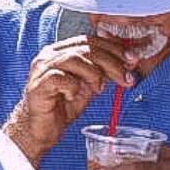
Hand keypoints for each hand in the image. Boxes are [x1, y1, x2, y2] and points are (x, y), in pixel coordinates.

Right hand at [2, 35, 137, 163]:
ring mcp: (40, 70)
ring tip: (97, 90)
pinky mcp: (37, 85)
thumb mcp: (89, 84)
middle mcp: (48, 56)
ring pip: (74, 59)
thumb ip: (103, 70)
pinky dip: (73, 88)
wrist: (41, 129)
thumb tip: (128, 62)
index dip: (113, 47)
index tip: (132, 59)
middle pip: (85, 48)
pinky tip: (72, 97)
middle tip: (126, 77)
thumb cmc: (62, 106)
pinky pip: (61, 78)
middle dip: (112, 62)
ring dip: (94, 75)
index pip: (89, 40)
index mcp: (59, 51)